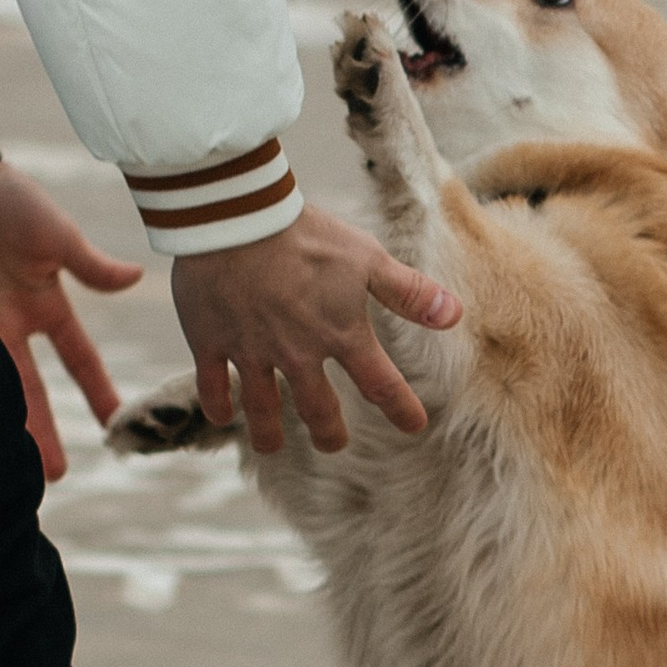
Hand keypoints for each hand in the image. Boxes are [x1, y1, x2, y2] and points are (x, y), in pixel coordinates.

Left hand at [0, 160, 141, 483]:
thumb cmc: (10, 199)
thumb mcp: (59, 234)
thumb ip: (92, 265)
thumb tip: (137, 282)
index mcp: (45, 302)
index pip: (78, 357)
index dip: (97, 390)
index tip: (116, 423)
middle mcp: (11, 322)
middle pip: (29, 388)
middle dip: (41, 431)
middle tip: (54, 475)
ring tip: (5, 469)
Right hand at [170, 207, 459, 457]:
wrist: (237, 219)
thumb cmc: (307, 235)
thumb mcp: (367, 258)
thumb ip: (409, 292)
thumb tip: (455, 316)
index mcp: (340, 334)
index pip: (381, 384)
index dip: (401, 408)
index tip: (414, 425)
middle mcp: (298, 354)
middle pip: (317, 410)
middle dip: (328, 433)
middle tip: (332, 444)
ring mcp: (252, 352)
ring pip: (262, 410)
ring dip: (268, 434)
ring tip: (270, 447)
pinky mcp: (211, 342)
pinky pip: (213, 386)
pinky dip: (218, 406)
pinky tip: (223, 416)